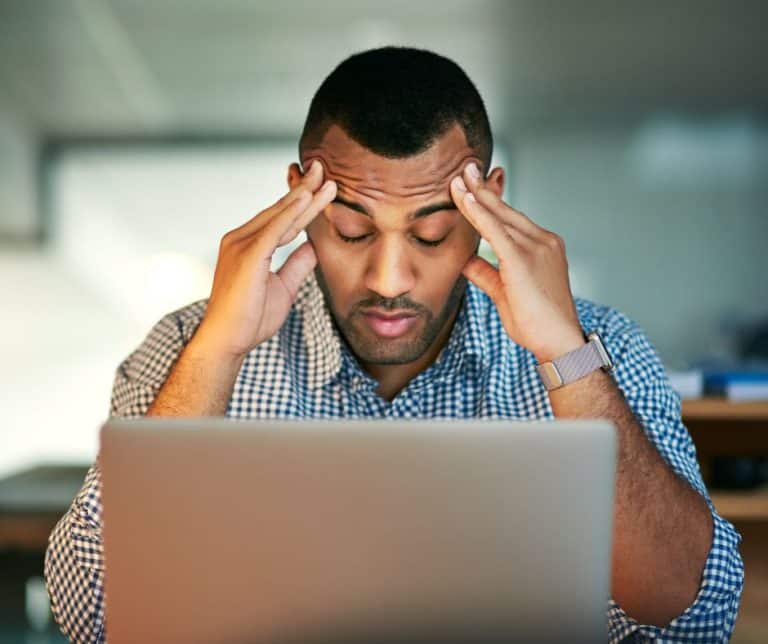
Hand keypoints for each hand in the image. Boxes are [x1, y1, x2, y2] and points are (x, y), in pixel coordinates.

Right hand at [195, 160, 336, 358]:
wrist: (227, 341)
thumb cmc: (250, 319)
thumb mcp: (283, 288)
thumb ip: (296, 265)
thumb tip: (313, 247)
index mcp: (249, 246)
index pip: (282, 219)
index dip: (302, 203)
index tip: (321, 186)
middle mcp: (241, 239)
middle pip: (280, 210)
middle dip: (304, 189)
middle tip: (323, 167)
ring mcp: (241, 244)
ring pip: (279, 215)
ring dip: (303, 196)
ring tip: (323, 177)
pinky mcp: (247, 255)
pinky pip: (274, 230)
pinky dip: (291, 213)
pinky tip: (306, 198)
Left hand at [450, 163, 583, 362]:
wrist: (558, 342)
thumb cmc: (536, 322)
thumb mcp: (503, 292)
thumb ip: (485, 272)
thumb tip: (464, 260)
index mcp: (542, 246)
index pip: (510, 218)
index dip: (491, 200)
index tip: (476, 184)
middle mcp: (542, 241)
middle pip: (506, 209)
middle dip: (483, 187)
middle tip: (465, 167)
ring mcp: (536, 248)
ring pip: (499, 216)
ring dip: (476, 195)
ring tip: (459, 177)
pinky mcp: (523, 260)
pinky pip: (495, 231)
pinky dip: (479, 214)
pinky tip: (465, 199)